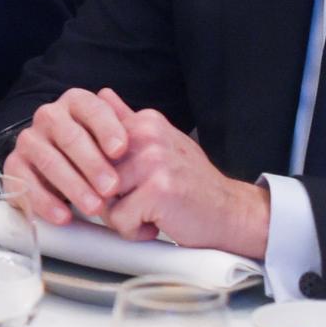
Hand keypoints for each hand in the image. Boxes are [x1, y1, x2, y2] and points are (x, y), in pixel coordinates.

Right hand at [4, 87, 131, 224]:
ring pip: (48, 160)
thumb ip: (130, 132)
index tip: (121, 151)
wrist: (66, 173)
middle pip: (69, 136)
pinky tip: (64, 216)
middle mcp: (49, 116)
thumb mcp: (116, 142)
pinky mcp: (14, 165)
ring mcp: (29, 140)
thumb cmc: (99, 155)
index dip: (107, 128)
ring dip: (73, 186)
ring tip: (94, 208)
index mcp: (76, 103)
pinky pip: (24, 182)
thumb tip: (145, 126)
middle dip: (92, 163)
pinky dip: (45, 201)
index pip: (92, 108)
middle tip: (112, 187)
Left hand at [99, 90, 270, 257]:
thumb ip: (127, 121)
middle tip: (142, 200)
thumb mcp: (161, 143)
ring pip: (103, 199)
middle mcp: (147, 135)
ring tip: (152, 211)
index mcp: (145, 123)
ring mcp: (153, 161)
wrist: (233, 212)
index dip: (102, 174)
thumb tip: (101, 95)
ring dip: (123, 216)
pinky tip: (157, 224)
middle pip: (93, 174)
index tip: (126, 183)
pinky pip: (119, 219)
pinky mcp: (158, 190)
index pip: (92, 148)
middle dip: (111, 197)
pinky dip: (134, 231)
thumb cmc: (193, 183)